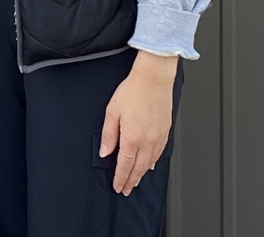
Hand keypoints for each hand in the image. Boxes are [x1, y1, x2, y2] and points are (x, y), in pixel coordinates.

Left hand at [99, 52, 176, 194]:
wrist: (153, 80)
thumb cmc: (132, 92)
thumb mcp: (112, 112)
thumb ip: (109, 135)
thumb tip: (106, 152)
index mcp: (132, 137)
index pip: (125, 165)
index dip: (120, 177)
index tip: (117, 186)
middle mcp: (148, 141)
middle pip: (138, 168)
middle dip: (131, 181)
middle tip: (125, 190)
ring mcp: (158, 137)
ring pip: (150, 162)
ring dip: (142, 174)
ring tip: (135, 182)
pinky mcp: (165, 132)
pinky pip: (159, 153)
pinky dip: (153, 162)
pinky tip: (150, 165)